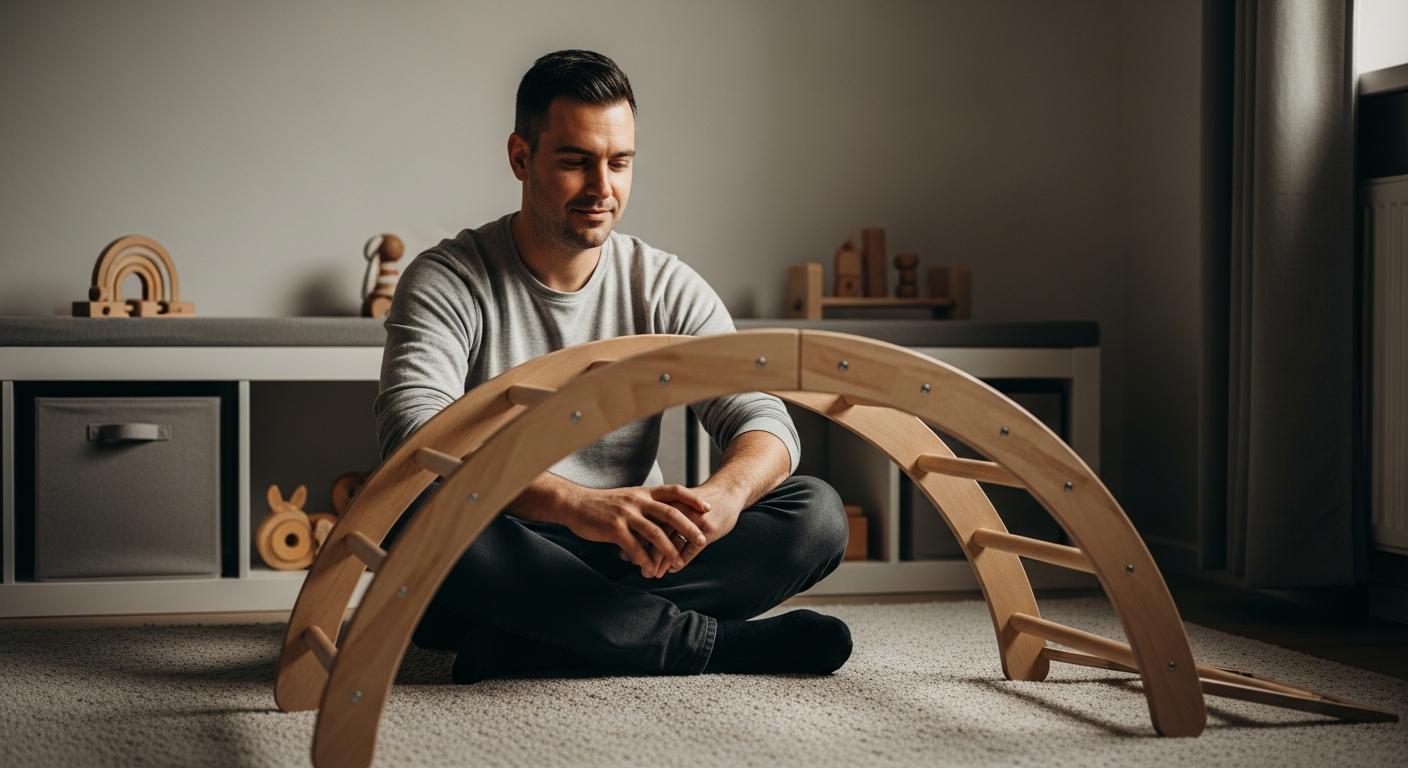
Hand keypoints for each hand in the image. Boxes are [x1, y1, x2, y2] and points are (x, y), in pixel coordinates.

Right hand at [561, 484, 709, 578]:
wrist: (575, 504)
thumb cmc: (604, 504)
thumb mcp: (629, 498)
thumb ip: (648, 505)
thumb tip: (668, 516)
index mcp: (644, 493)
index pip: (674, 491)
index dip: (692, 498)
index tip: (707, 507)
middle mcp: (638, 501)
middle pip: (670, 513)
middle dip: (688, 528)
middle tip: (702, 540)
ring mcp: (626, 514)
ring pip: (655, 533)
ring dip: (669, 550)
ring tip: (678, 562)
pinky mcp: (614, 528)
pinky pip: (635, 547)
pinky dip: (645, 560)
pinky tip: (651, 569)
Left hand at [641, 483, 744, 576]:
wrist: (728, 490)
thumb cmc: (698, 500)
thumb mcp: (678, 502)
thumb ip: (660, 514)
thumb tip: (637, 534)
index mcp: (668, 501)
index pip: (647, 522)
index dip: (635, 539)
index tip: (624, 554)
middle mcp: (679, 509)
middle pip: (657, 533)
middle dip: (646, 553)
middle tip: (636, 567)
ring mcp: (695, 519)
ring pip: (674, 543)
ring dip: (663, 561)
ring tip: (654, 573)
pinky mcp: (709, 529)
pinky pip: (692, 548)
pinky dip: (682, 560)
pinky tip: (674, 569)